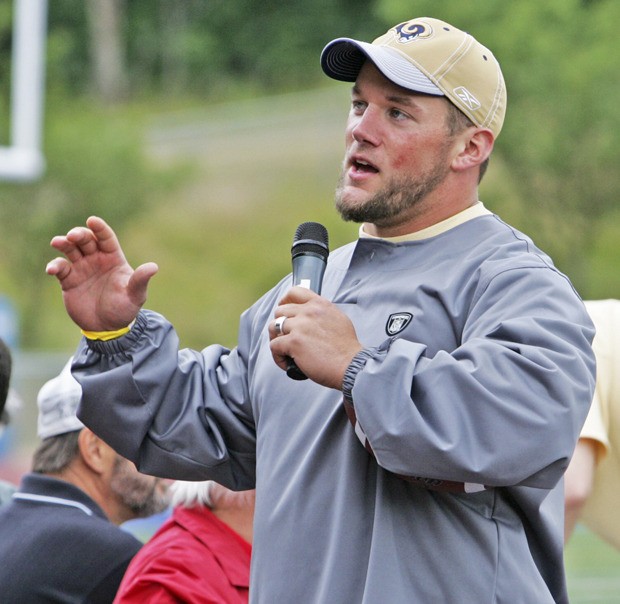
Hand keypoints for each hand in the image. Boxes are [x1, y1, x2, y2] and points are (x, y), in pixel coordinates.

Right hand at [46, 216, 158, 330]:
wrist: (108, 327)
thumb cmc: (125, 308)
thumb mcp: (135, 295)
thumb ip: (140, 280)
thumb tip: (153, 267)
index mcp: (113, 258)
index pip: (106, 238)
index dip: (100, 228)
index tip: (92, 220)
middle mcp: (96, 260)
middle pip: (86, 240)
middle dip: (79, 234)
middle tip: (73, 236)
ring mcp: (82, 268)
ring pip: (70, 249)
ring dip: (63, 243)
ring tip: (58, 242)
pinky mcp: (69, 280)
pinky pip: (60, 269)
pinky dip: (55, 266)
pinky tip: (52, 269)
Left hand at [269, 286, 362, 389]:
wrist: (351, 365)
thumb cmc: (346, 348)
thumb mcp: (338, 319)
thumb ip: (321, 313)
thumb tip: (308, 315)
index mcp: (320, 304)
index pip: (294, 292)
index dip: (284, 301)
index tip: (283, 309)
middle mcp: (309, 312)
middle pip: (280, 311)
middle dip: (279, 324)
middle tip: (284, 337)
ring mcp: (300, 326)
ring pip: (273, 327)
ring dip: (276, 339)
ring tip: (284, 351)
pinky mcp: (294, 342)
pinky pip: (274, 346)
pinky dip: (278, 356)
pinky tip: (287, 363)